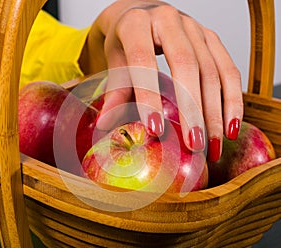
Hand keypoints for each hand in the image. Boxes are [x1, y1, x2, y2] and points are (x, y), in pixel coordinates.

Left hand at [79, 0, 242, 161]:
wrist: (143, 12)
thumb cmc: (127, 39)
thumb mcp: (115, 60)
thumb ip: (115, 90)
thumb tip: (105, 124)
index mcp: (137, 23)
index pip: (143, 60)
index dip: (149, 96)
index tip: (155, 130)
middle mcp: (169, 20)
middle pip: (186, 66)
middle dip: (191, 110)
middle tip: (193, 144)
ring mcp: (195, 28)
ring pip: (212, 72)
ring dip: (215, 113)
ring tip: (212, 145)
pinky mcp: (212, 38)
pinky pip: (229, 71)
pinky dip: (232, 101)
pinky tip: (230, 127)